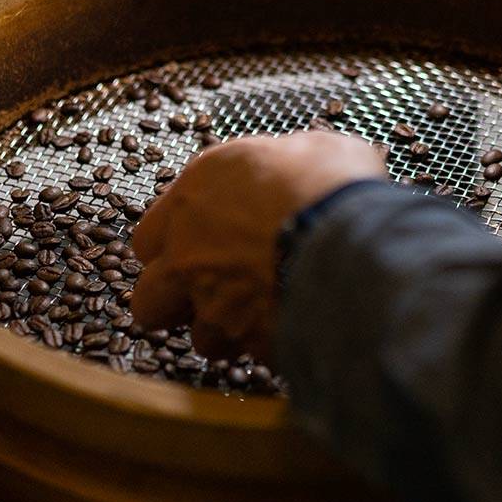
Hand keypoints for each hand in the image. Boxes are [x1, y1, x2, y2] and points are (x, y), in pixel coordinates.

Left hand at [130, 131, 387, 358]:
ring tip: (265, 311)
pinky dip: (272, 344)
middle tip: (214, 290)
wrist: (354, 238)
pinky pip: (254, 354)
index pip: (147, 240)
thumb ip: (285, 164)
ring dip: (229, 330)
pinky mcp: (252, 344)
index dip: (173, 246)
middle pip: (151, 303)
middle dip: (178, 303)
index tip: (198, 243)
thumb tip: (307, 165)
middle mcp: (189, 257)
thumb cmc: (328, 182)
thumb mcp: (309, 147)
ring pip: (204, 339)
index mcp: (192, 200)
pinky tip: (299, 323)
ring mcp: (217, 307)